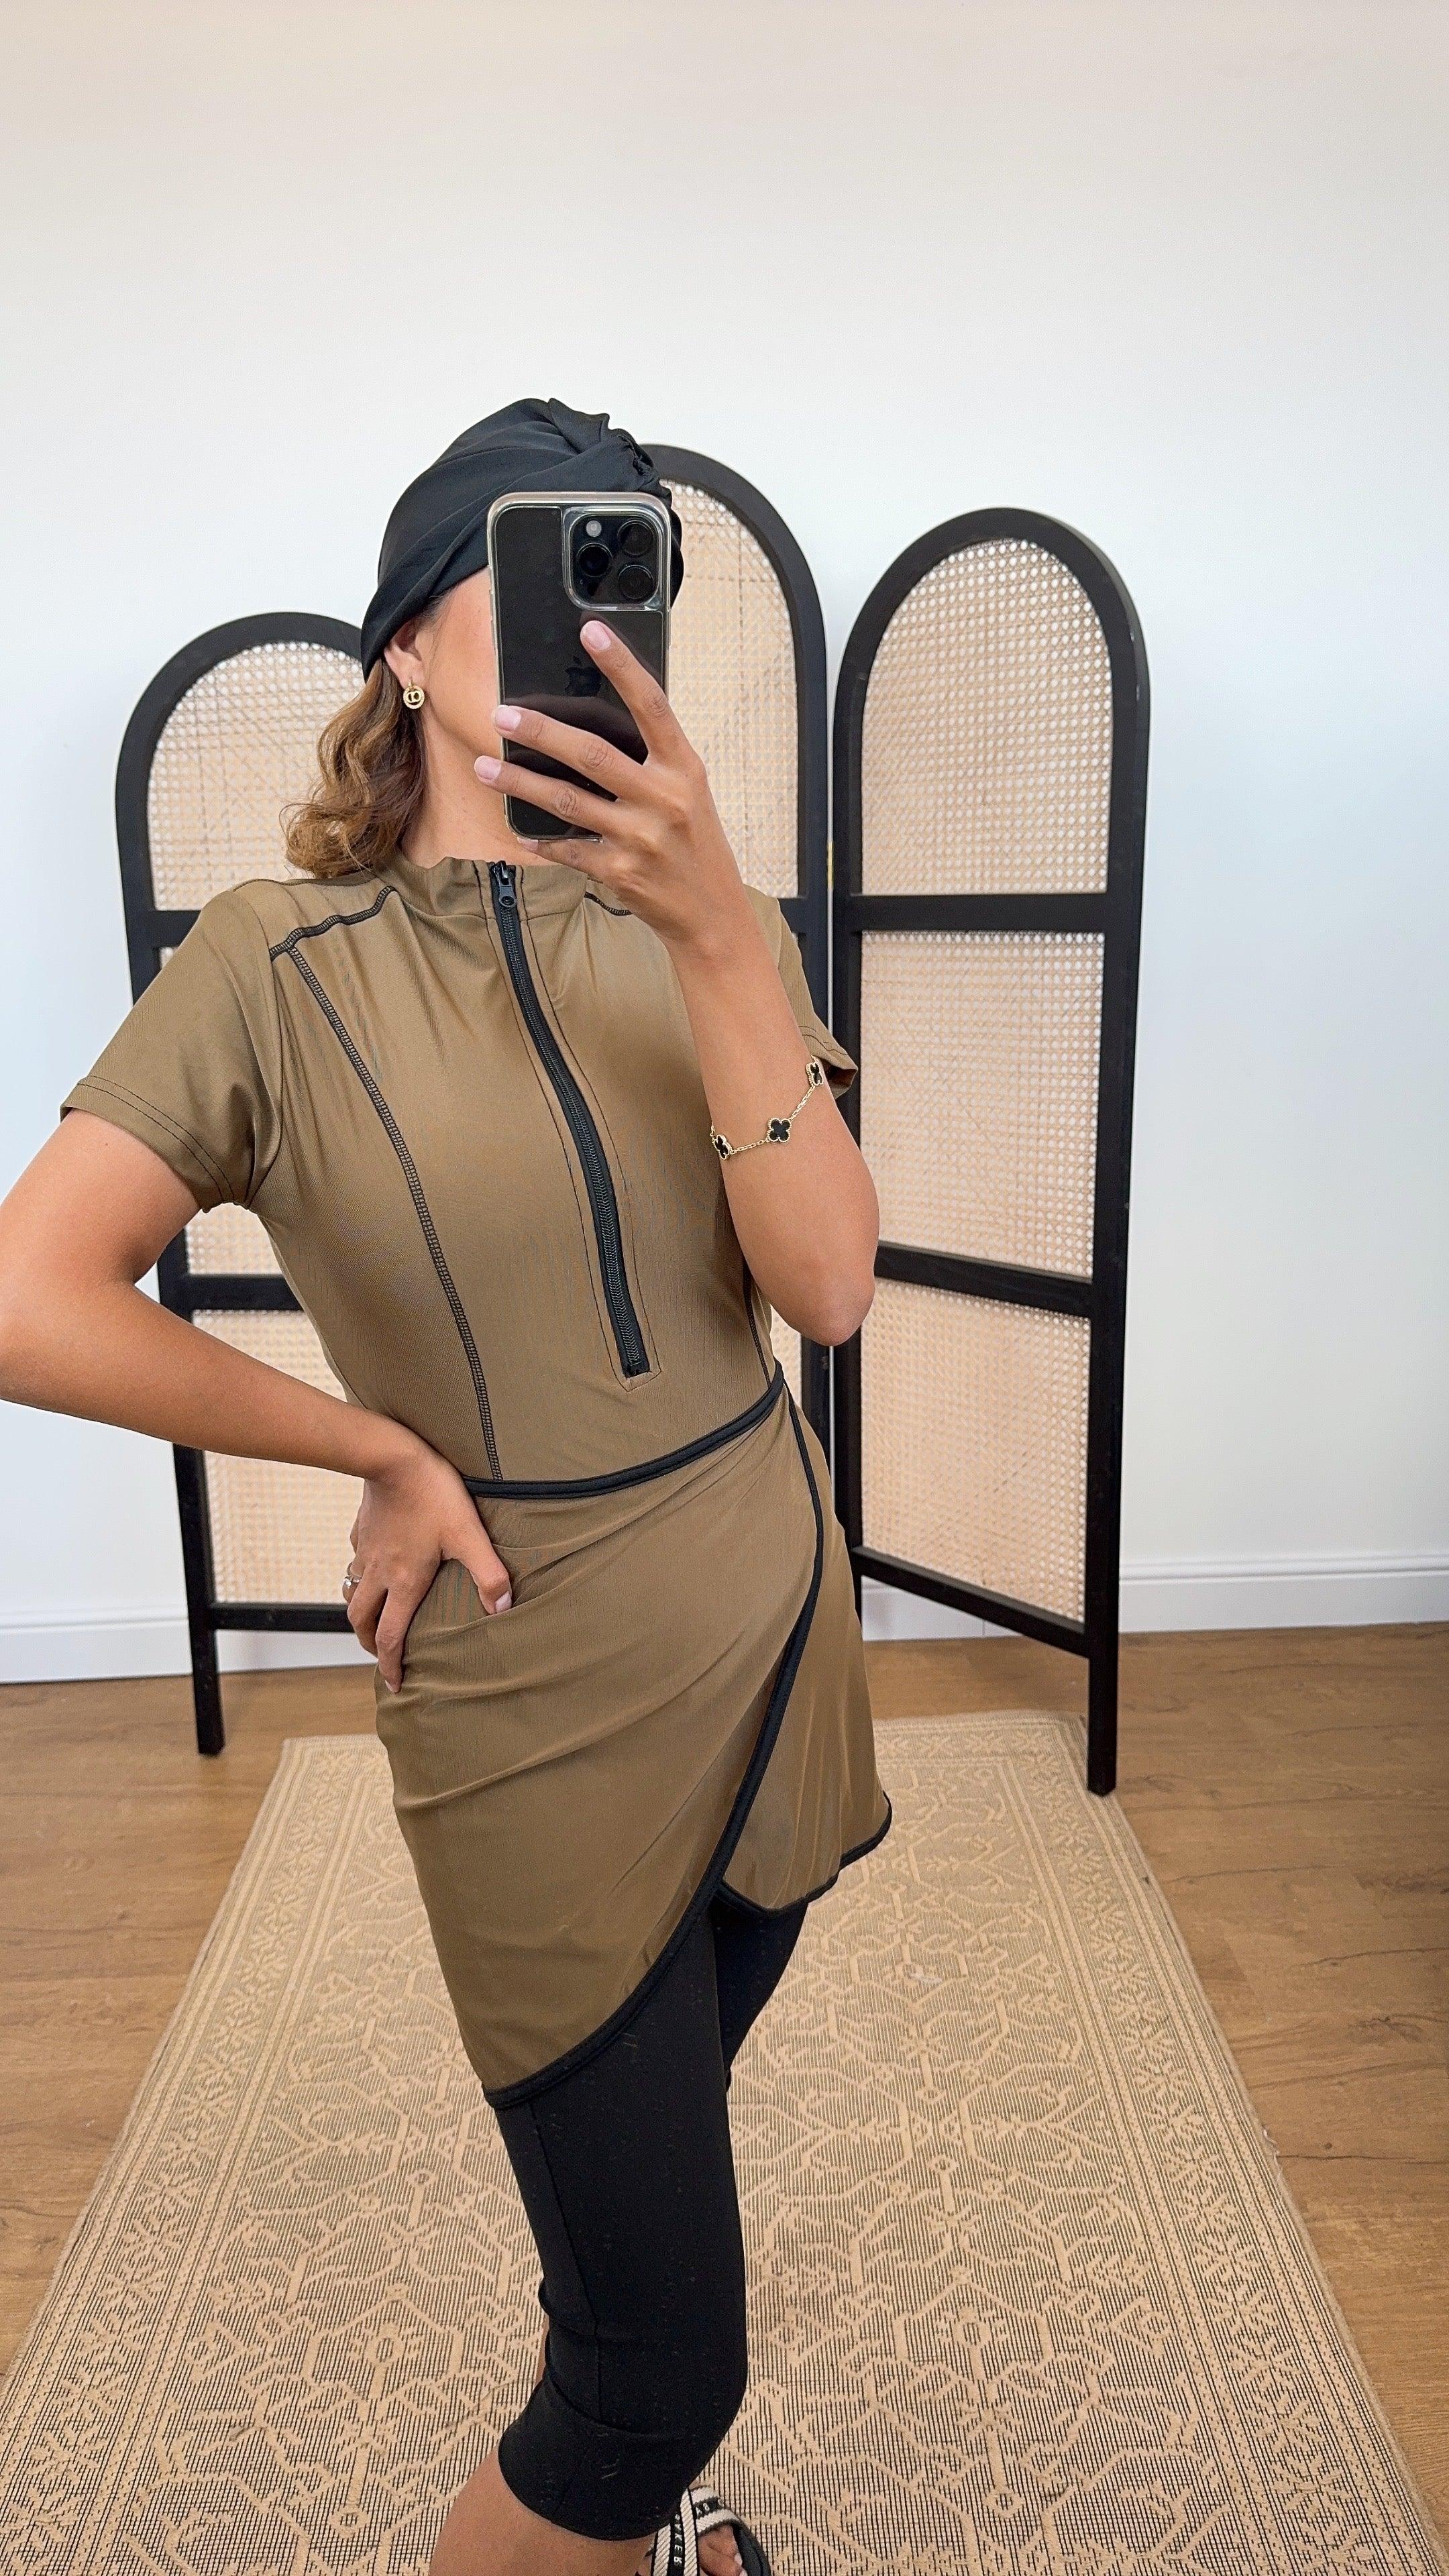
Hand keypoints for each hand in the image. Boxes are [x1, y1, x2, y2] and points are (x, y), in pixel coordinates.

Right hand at [343, 1436, 511, 1691]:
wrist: (393, 1457)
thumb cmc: (434, 1495)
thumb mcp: (469, 1535)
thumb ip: (488, 1574)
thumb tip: (502, 1609)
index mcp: (403, 1583)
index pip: (390, 1637)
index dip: (391, 1665)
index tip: (395, 1683)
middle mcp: (378, 1573)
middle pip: (362, 1621)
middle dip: (370, 1643)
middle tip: (382, 1653)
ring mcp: (366, 1551)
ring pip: (353, 1591)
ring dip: (362, 1611)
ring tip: (374, 1617)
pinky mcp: (362, 1530)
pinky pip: (356, 1559)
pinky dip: (362, 1573)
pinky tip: (375, 1565)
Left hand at [473, 621, 755, 960]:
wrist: (711, 915)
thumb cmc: (695, 844)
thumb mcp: (688, 793)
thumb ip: (652, 760)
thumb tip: (594, 722)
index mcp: (683, 768)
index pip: (652, 705)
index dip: (622, 666)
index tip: (590, 631)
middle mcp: (664, 798)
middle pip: (592, 753)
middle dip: (541, 731)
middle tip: (502, 715)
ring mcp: (641, 838)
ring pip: (567, 801)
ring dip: (520, 783)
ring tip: (485, 767)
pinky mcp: (620, 872)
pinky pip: (568, 848)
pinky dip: (540, 839)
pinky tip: (518, 829)